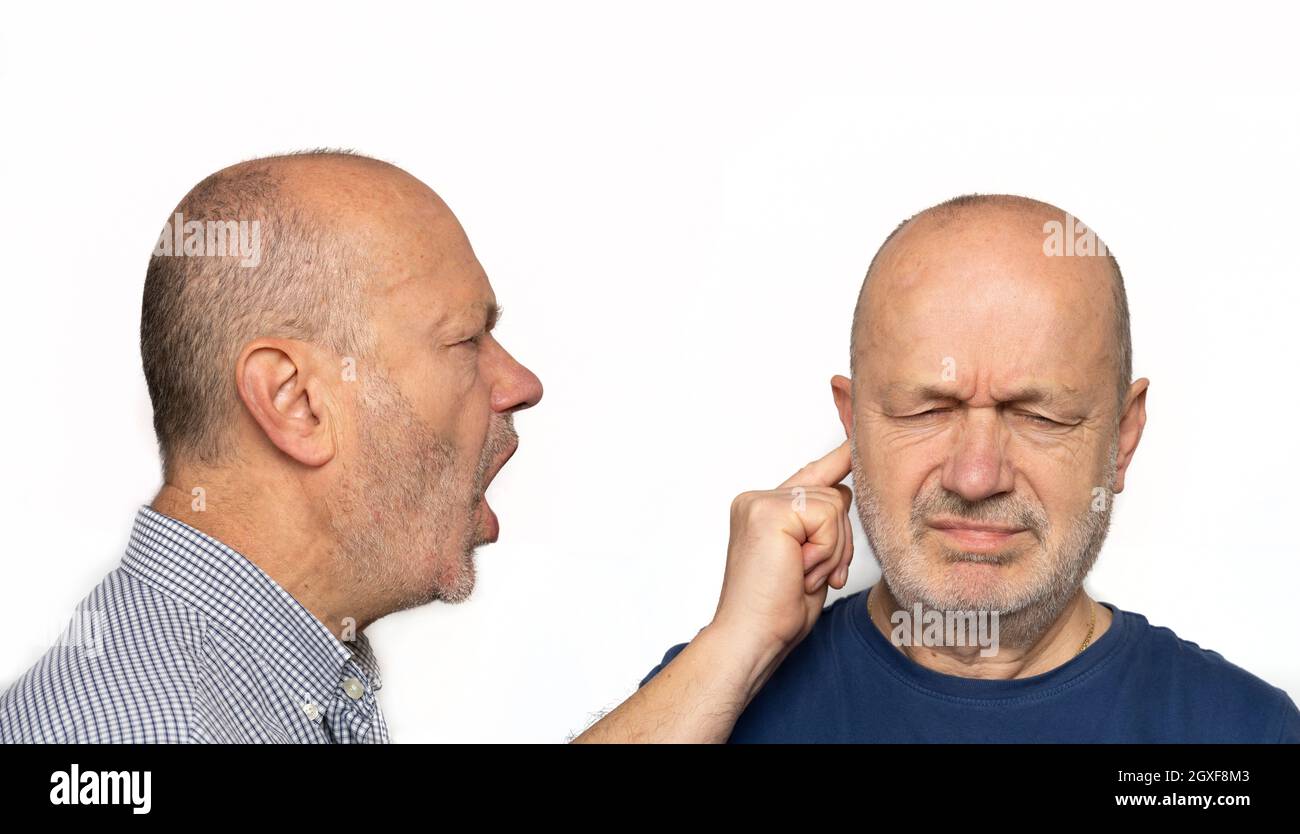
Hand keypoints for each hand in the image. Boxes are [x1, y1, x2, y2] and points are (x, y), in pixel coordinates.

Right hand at [709, 441, 854, 656]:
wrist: (751, 637)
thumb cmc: (776, 612)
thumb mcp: (811, 561)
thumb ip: (822, 525)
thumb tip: (844, 490)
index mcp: (763, 510)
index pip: (811, 476)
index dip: (837, 459)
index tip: (855, 440)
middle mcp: (758, 499)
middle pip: (835, 495)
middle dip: (838, 540)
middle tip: (808, 574)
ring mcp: (760, 501)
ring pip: (835, 505)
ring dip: (831, 550)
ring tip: (800, 575)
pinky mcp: (769, 510)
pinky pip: (827, 516)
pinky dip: (825, 550)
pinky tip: (798, 569)